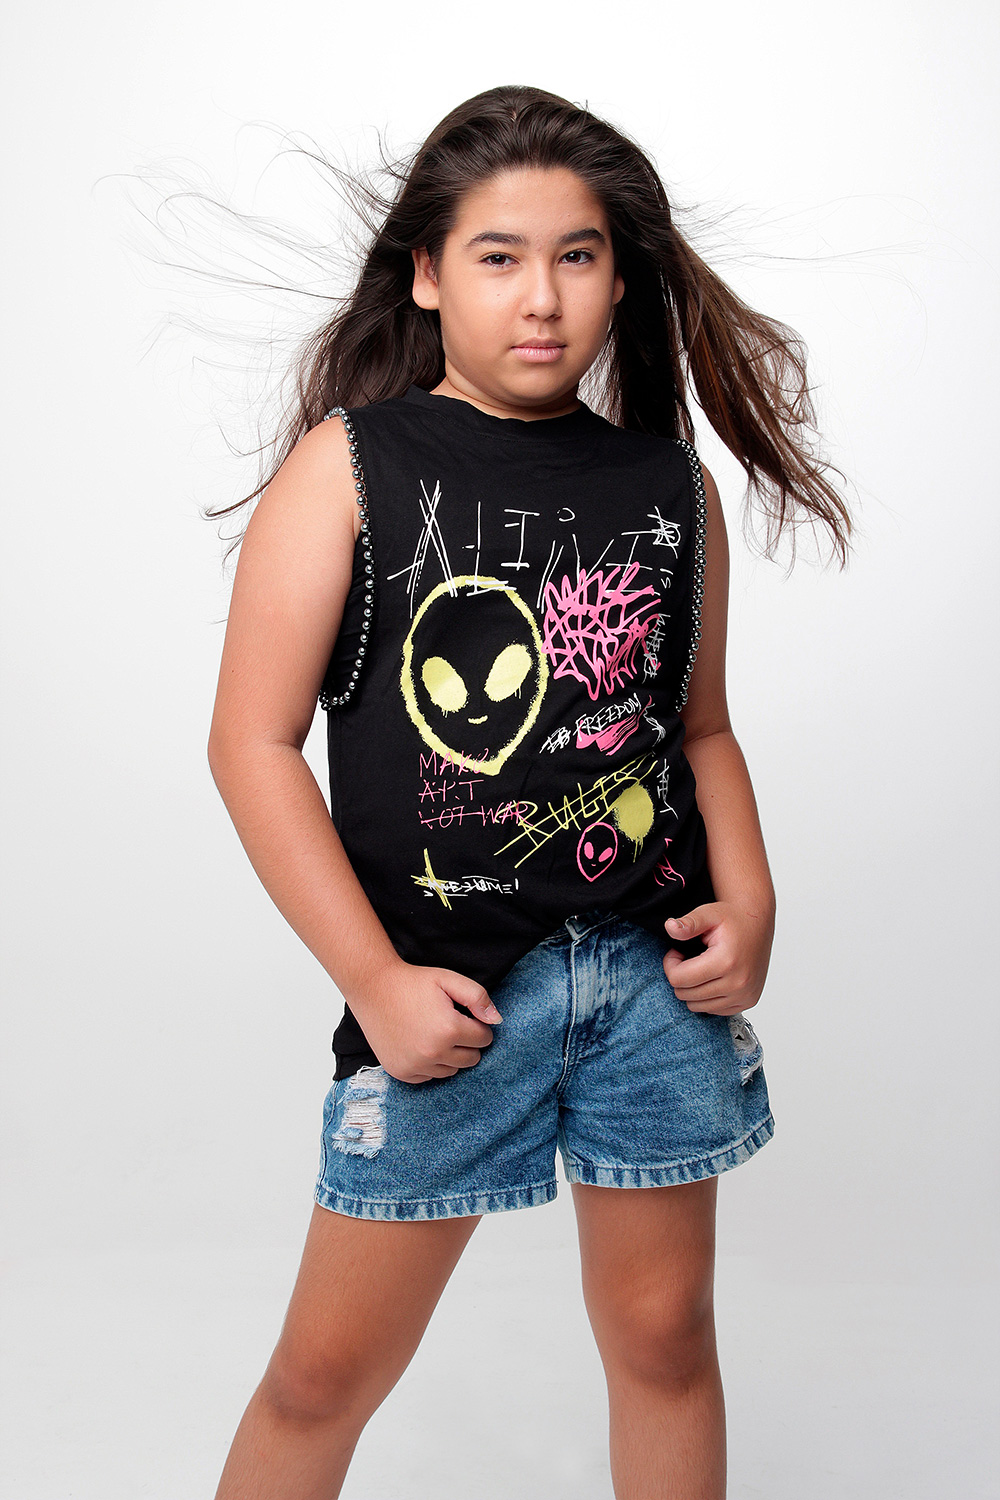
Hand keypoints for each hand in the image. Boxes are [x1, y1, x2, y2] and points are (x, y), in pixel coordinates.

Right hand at [348, 959, 503, 1083]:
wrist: (373, 988)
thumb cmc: (413, 982)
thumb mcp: (449, 979)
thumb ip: (478, 998)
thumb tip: (496, 1021)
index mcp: (449, 1030)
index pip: (484, 1039)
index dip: (478, 1025)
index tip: (464, 1015)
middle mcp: (433, 1053)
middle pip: (471, 1059)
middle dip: (467, 1043)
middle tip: (451, 1024)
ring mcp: (415, 1066)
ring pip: (452, 1071)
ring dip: (450, 1056)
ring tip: (435, 1033)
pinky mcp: (401, 1072)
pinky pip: (429, 1077)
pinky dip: (430, 1065)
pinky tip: (420, 1044)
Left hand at [662, 901, 773, 1015]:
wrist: (758, 924)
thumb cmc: (733, 918)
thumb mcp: (708, 913)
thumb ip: (688, 923)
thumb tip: (669, 927)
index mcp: (726, 961)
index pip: (678, 979)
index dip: (670, 964)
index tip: (676, 952)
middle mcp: (738, 983)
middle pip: (685, 994)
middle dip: (680, 975)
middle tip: (687, 958)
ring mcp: (744, 995)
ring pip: (697, 1005)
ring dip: (692, 988)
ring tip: (700, 967)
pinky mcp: (748, 1001)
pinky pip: (713, 1010)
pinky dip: (706, 997)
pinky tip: (711, 978)